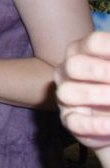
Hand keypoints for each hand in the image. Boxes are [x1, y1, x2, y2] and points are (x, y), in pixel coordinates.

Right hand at [56, 31, 109, 151]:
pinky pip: (75, 122)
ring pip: (67, 92)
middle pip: (74, 64)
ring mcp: (66, 96)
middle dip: (102, 71)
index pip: (94, 43)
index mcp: (85, 52)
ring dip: (97, 95)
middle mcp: (69, 72)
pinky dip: (95, 124)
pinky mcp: (70, 120)